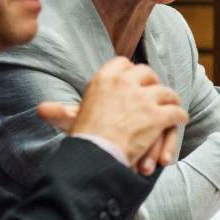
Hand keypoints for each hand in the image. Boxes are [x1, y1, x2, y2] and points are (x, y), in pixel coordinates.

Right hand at [41, 57, 186, 174]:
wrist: (95, 155)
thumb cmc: (82, 138)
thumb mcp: (70, 119)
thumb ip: (59, 111)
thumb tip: (39, 110)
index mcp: (104, 78)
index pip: (123, 64)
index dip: (131, 72)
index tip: (133, 79)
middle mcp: (125, 82)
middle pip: (147, 73)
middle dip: (153, 83)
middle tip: (156, 92)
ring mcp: (143, 98)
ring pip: (166, 92)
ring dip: (170, 100)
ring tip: (172, 107)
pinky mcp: (157, 115)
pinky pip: (175, 111)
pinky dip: (179, 116)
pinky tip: (179, 120)